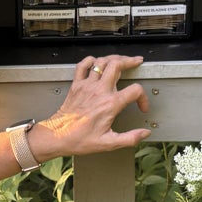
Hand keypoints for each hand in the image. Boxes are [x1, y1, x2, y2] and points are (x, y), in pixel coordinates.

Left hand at [30, 55, 150, 160]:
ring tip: (121, 59)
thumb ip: (129, 138)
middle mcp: (98, 91)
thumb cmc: (79, 139)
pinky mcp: (76, 85)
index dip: (143, 98)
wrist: (57, 136)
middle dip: (130, 61)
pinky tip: (96, 62)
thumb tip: (144, 133)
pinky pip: (82, 65)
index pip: (135, 91)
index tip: (141, 105)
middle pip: (117, 65)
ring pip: (101, 62)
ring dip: (113, 58)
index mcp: (109, 104)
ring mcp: (86, 86)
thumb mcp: (108, 143)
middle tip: (136, 62)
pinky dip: (91, 60)